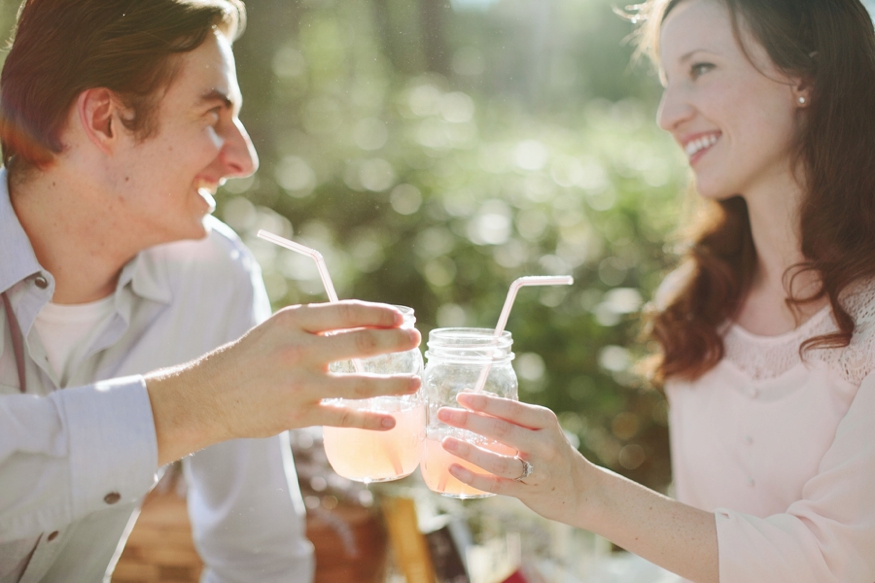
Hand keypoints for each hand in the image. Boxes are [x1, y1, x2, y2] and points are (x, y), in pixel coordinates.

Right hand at [147, 301, 420, 464]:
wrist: (211, 395)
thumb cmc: (252, 357)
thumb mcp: (279, 328)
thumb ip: (317, 325)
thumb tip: (369, 324)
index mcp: (294, 320)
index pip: (348, 312)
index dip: (381, 313)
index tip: (403, 317)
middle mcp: (298, 349)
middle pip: (359, 343)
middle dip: (394, 341)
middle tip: (416, 341)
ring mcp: (300, 384)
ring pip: (358, 384)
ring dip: (393, 384)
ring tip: (415, 383)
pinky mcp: (298, 415)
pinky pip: (343, 417)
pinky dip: (370, 419)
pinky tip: (391, 419)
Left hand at [437, 393, 592, 524]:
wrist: (581, 489)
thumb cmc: (551, 451)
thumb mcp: (541, 428)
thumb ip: (514, 418)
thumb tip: (475, 402)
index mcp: (545, 421)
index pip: (511, 408)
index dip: (484, 402)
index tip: (460, 397)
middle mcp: (544, 444)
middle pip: (501, 430)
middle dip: (469, 421)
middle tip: (443, 414)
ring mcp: (537, 470)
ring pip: (498, 461)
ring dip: (469, 451)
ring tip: (445, 442)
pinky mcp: (529, 492)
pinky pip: (497, 485)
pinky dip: (473, 477)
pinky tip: (455, 469)